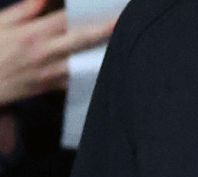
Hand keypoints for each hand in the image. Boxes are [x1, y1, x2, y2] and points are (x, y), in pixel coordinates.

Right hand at [0, 0, 115, 106]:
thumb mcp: (0, 23)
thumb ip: (25, 10)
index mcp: (33, 33)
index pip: (68, 19)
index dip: (90, 11)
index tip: (110, 8)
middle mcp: (46, 52)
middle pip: (84, 39)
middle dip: (107, 29)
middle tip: (126, 21)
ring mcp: (51, 72)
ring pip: (86, 62)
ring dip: (105, 53)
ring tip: (124, 43)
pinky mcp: (51, 87)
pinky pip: (78, 80)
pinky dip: (92, 74)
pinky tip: (107, 68)